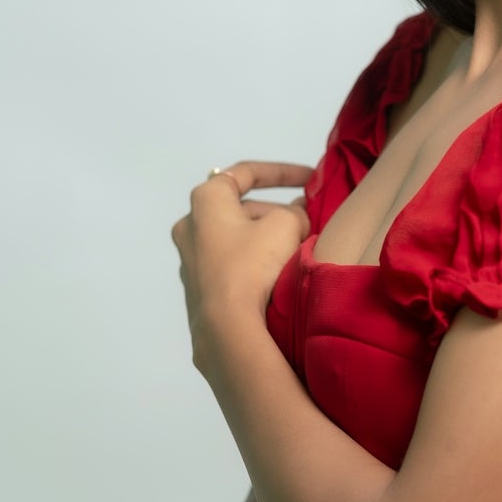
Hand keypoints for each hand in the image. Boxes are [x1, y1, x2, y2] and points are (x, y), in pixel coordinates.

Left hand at [170, 161, 311, 359]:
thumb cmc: (253, 265)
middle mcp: (190, 227)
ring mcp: (191, 262)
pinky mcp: (198, 292)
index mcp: (205, 201)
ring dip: (266, 239)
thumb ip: (294, 212)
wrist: (226, 329)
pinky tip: (277, 275)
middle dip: (276, 212)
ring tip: (296, 249)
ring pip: (237, 240)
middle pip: (241, 209)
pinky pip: (232, 266)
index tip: (311, 178)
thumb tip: (293, 218)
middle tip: (306, 221)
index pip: (246, 173)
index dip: (283, 172)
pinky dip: (254, 263)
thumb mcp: (285, 226)